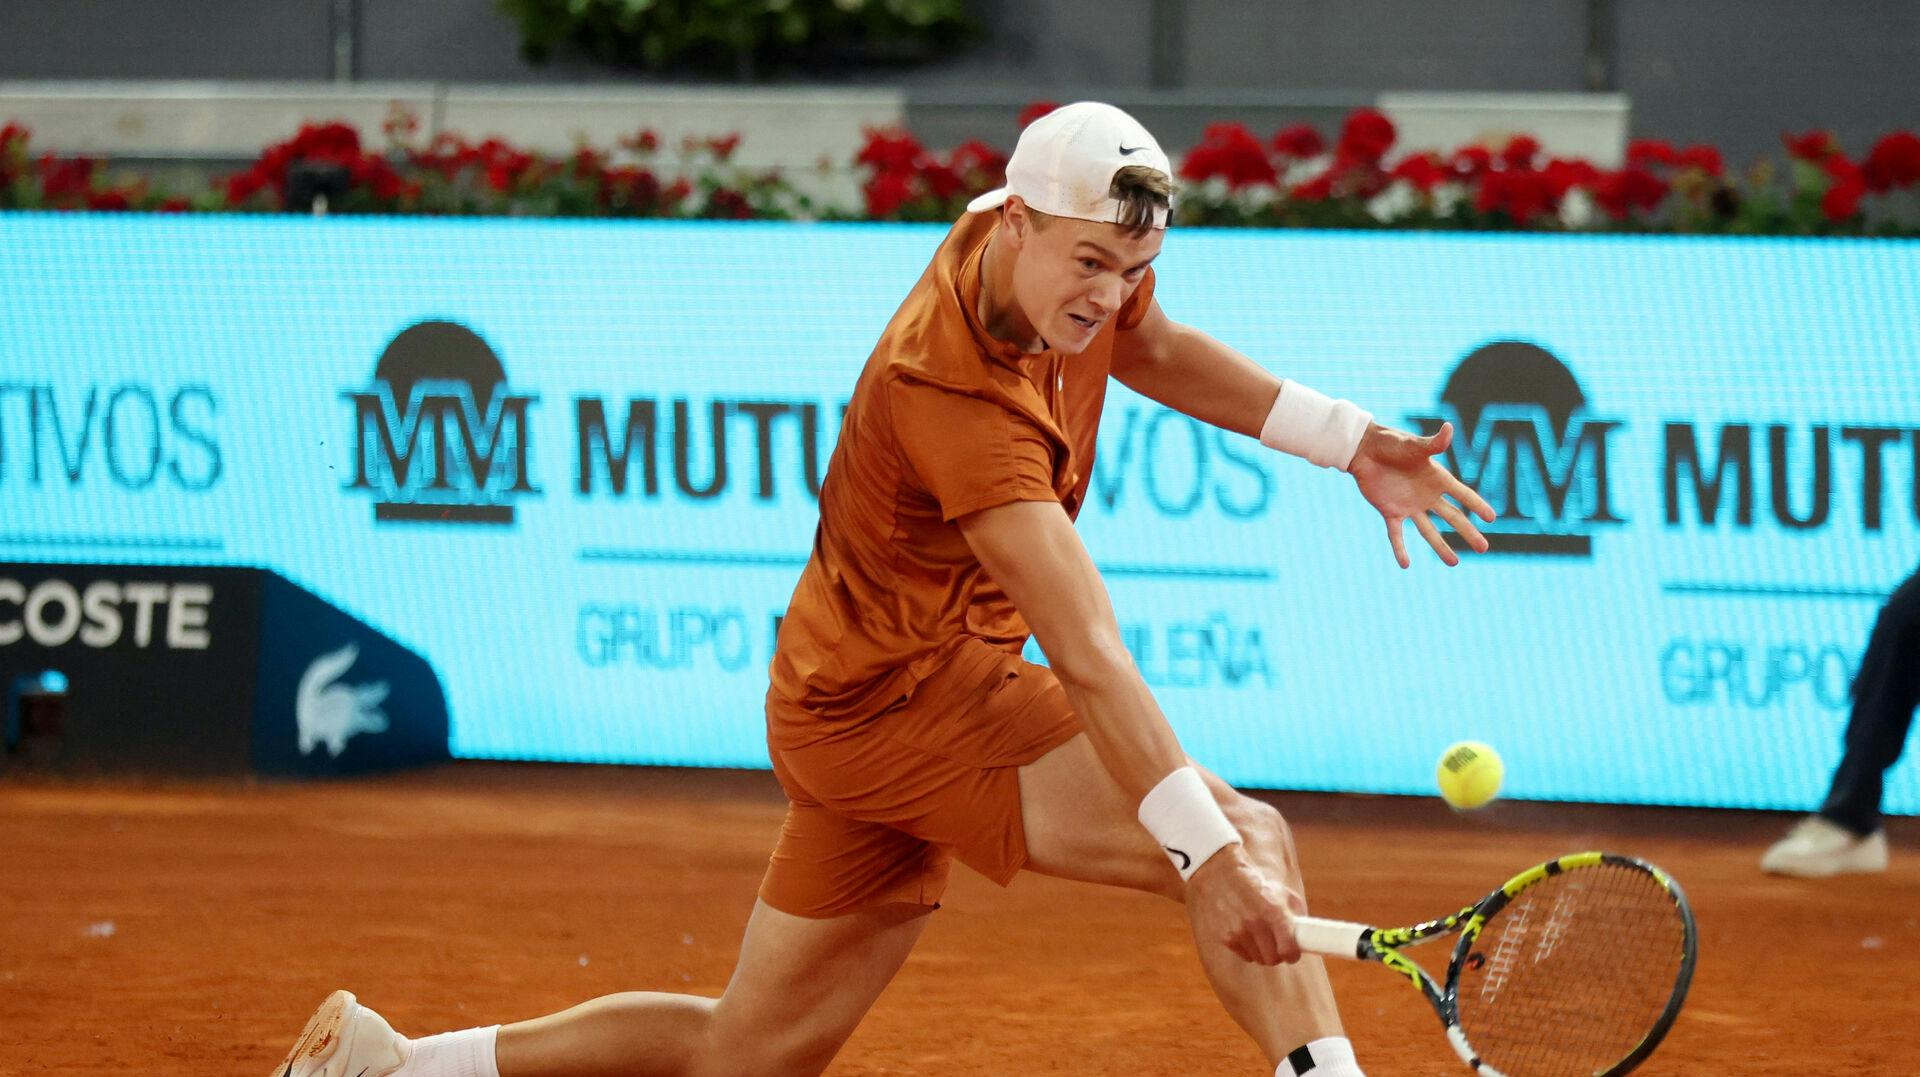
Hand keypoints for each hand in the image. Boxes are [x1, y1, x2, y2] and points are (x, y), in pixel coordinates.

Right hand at [1185, 845, 1305, 964]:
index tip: (1293, 952)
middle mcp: (1255, 923)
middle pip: (1273, 959)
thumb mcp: (1280, 891)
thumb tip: (1306, 933)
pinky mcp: (1225, 937)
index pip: (1288, 950)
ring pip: (1258, 959)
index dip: (1293, 954)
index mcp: (1273, 911)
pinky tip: (1245, 934)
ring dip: (1262, 952)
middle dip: (1278, 955)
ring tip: (1259, 936)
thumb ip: (1296, 912)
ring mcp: (1238, 932)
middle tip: (1277, 946)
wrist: (1219, 873)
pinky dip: (1247, 949)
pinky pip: (1243, 955)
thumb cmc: (1253, 882)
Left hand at [1348, 421, 1495, 568]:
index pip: (1463, 494)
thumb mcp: (1414, 444)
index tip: (1492, 518)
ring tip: (1454, 563)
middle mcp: (1427, 495)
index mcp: (1437, 478)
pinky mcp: (1390, 511)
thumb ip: (1433, 444)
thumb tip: (1449, 428)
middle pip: (1452, 517)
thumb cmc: (1392, 443)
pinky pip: (1397, 534)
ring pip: (1429, 531)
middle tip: (1484, 548)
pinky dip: (1400, 549)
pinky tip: (1405, 565)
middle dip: (1468, 532)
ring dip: (1441, 547)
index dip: (1477, 505)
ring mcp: (1410, 506)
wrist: (1364, 449)